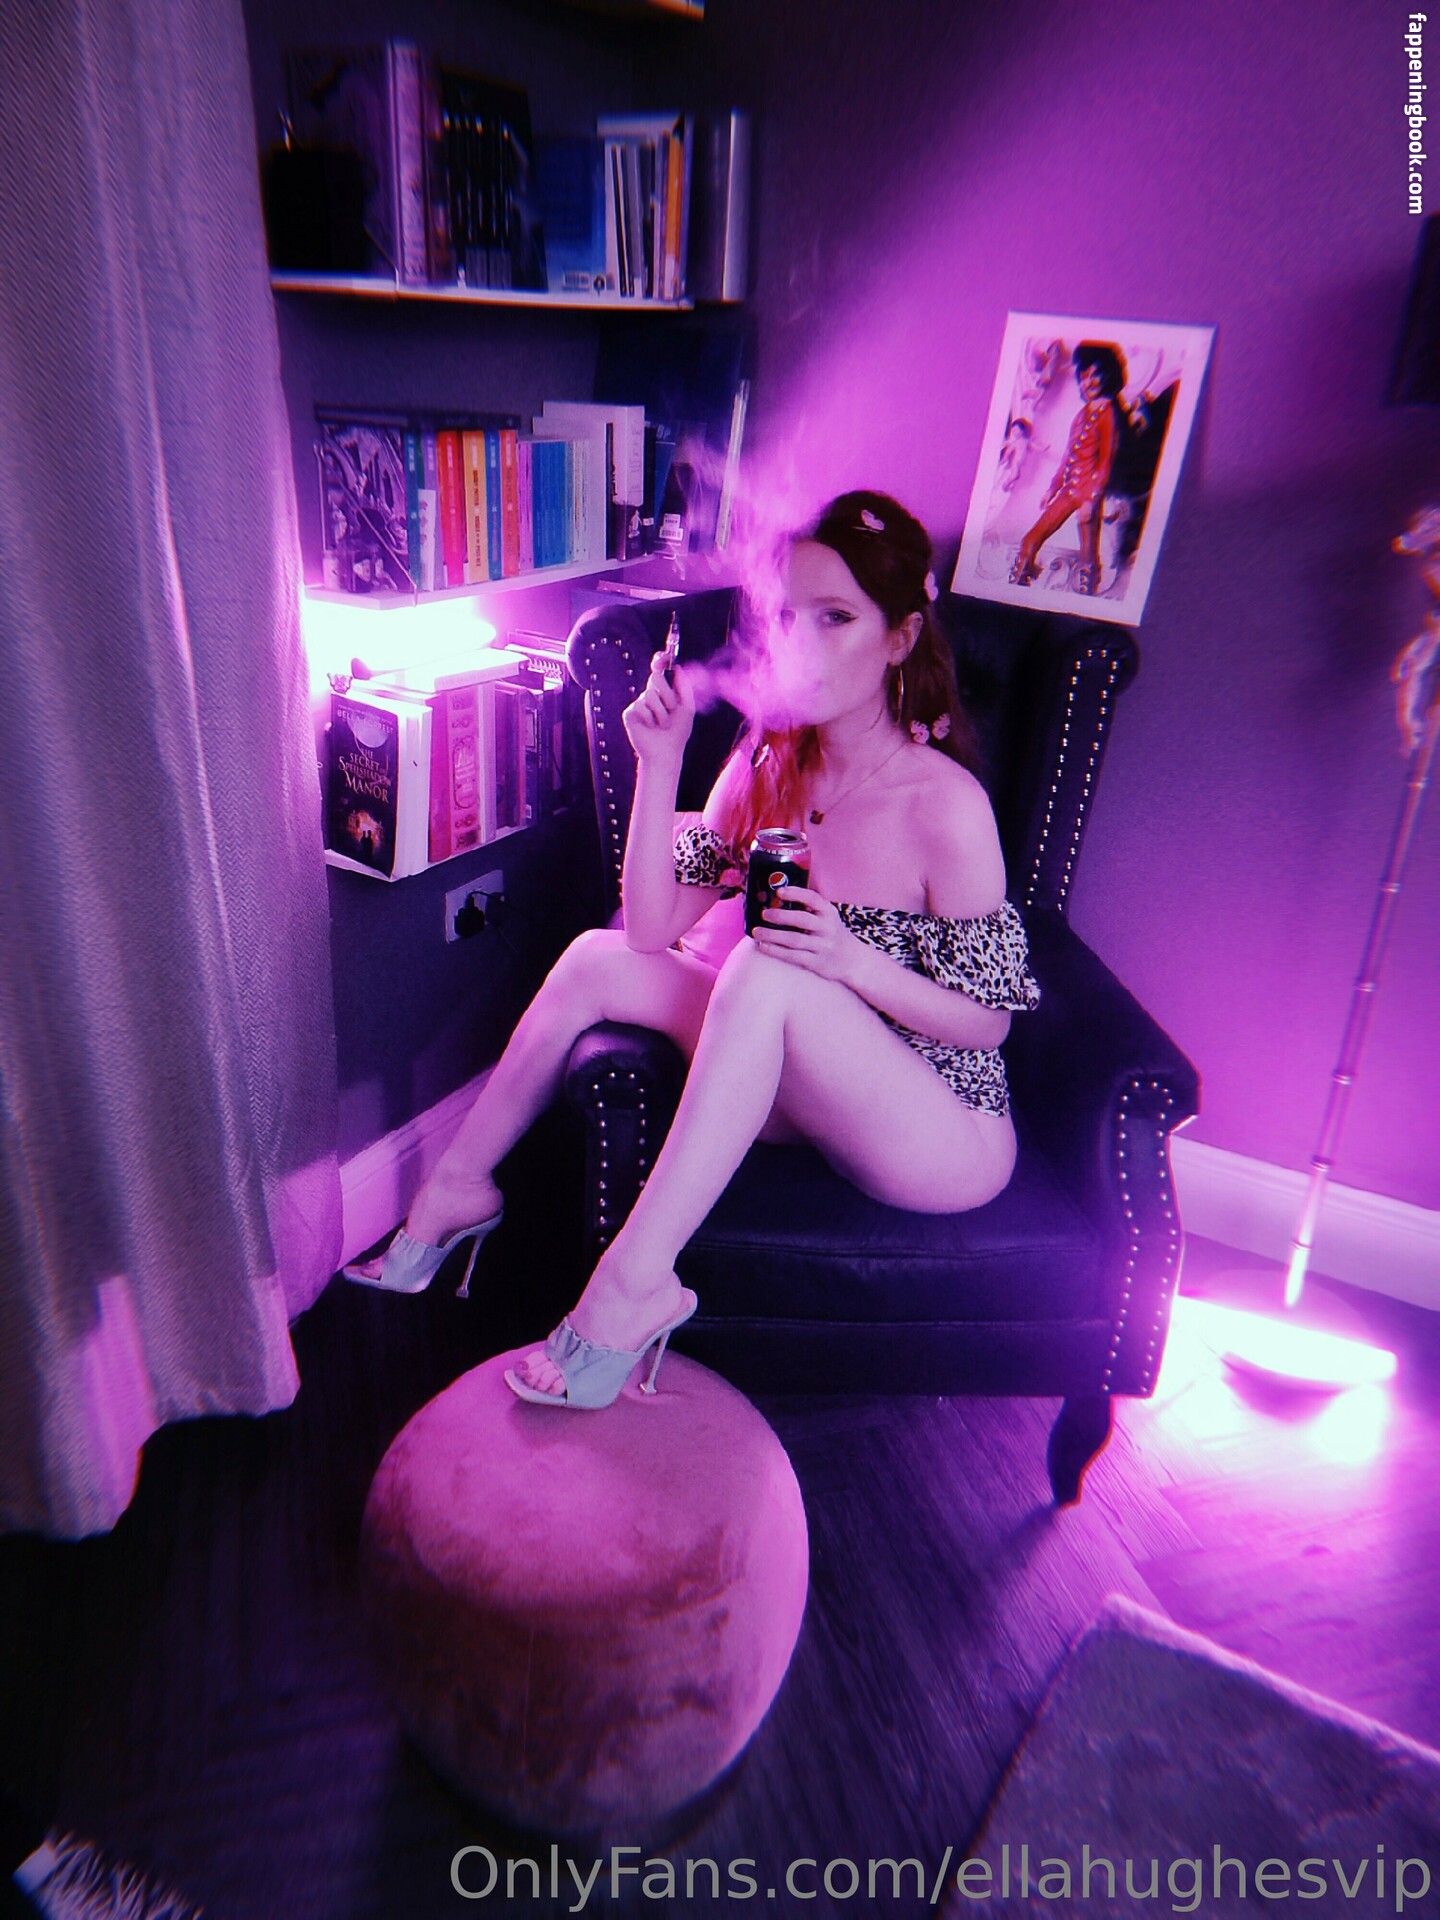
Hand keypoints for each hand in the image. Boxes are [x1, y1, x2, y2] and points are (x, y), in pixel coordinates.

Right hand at [622, 652, 695, 768]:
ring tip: (662, 723)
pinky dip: (650, 718)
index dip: (659, 660)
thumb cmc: (677, 732)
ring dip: (661, 711)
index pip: (659, 671)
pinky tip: (651, 727)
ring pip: (650, 694)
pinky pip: (640, 707)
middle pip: (655, 677)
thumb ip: (684, 687)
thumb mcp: (687, 707)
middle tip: (672, 708)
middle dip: (667, 692)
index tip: (662, 656)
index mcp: (664, 692)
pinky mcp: (630, 713)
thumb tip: (678, 667)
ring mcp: (639, 704)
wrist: (666, 752)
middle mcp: (650, 695)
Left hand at [750, 886, 866, 987]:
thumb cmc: (832, 933)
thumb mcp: (827, 917)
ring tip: (757, 932)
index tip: (779, 891)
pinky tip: (764, 946)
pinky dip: (777, 951)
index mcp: (828, 913)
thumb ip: (809, 908)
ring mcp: (822, 946)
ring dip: (773, 935)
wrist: (852, 959)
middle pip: (802, 919)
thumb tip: (777, 899)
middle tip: (764, 913)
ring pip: (795, 939)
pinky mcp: (816, 962)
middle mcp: (827, 928)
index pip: (813, 899)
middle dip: (781, 916)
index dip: (796, 893)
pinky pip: (793, 956)